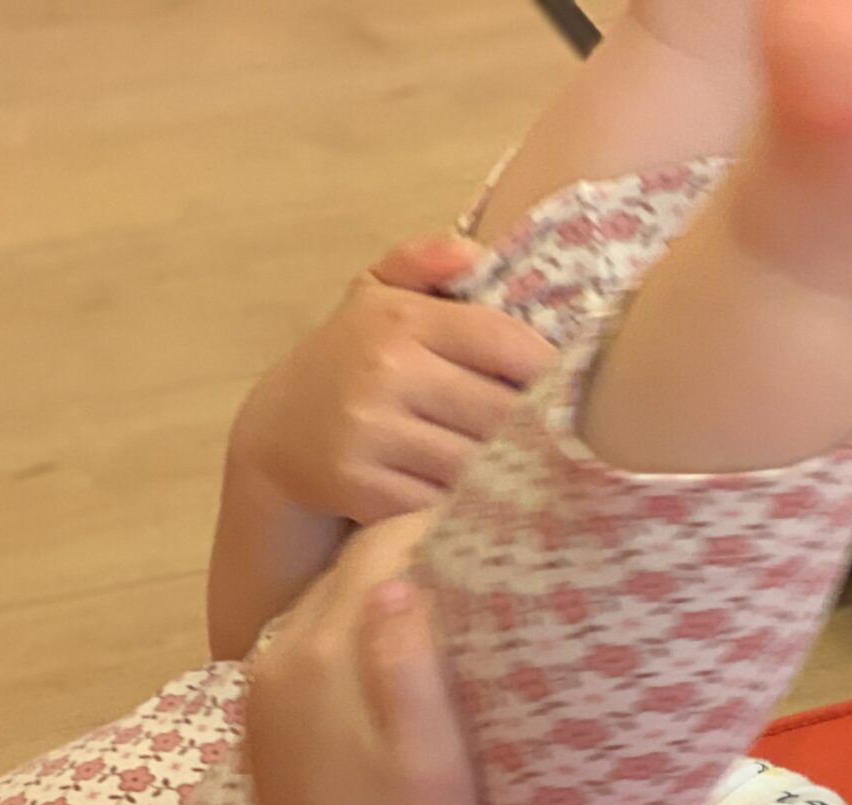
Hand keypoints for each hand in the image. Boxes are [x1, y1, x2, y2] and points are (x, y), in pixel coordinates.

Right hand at [230, 235, 556, 523]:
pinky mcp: (366, 490)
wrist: (277, 433)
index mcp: (400, 319)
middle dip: (537, 428)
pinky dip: (473, 504)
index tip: (574, 388)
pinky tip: (482, 496)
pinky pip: (448, 503)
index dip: (552, 370)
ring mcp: (372, 433)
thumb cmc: (352, 359)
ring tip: (528, 468)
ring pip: (482, 462)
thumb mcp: (377, 296)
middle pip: (504, 411)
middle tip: (562, 439)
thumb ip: (422, 263)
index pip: (506, 343)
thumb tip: (475, 253)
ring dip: (511, 470)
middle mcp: (385, 372)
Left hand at [244, 513, 485, 804]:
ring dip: (382, 592)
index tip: (496, 523)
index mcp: (317, 658)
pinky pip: (310, 651)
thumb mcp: (430, 757)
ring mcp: (265, 699)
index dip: (436, 526)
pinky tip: (399, 654)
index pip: (375, 551)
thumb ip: (408, 664)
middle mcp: (276, 665)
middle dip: (411, 553)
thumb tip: (402, 580)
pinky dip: (354, 635)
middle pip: (345, 572)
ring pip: (326, 609)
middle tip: (482, 551)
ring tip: (450, 595)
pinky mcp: (269, 730)